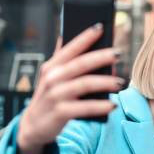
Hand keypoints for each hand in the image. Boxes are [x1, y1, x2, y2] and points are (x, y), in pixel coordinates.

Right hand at [16, 24, 123, 153]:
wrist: (33, 127)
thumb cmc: (49, 98)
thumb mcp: (52, 77)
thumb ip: (63, 59)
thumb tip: (67, 36)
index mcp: (52, 67)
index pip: (70, 48)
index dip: (85, 37)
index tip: (101, 26)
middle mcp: (52, 79)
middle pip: (80, 64)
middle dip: (101, 57)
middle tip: (118, 54)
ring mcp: (55, 96)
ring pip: (84, 84)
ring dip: (105, 82)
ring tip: (120, 82)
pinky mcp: (60, 113)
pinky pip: (84, 108)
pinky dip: (100, 106)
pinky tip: (112, 104)